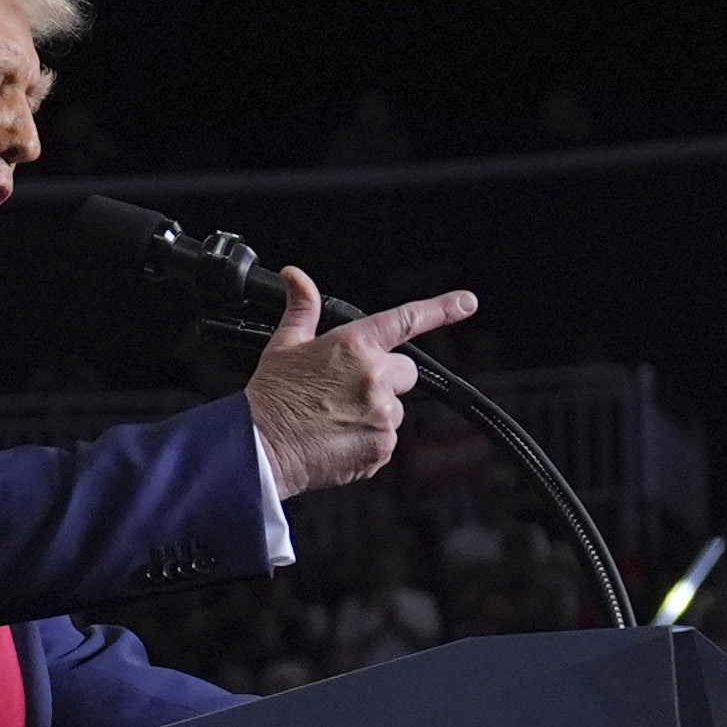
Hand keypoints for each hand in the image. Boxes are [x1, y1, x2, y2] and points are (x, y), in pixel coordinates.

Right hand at [242, 266, 475, 495]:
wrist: (260, 449)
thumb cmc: (271, 397)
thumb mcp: (284, 345)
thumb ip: (302, 308)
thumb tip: (297, 277)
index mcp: (354, 345)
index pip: (406, 319)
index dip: (442, 309)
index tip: (467, 302)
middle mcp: (374, 376)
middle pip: (405, 373)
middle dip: (386, 380)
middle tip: (348, 392)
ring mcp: (381, 413)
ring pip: (394, 409)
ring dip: (374, 413)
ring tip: (336, 419)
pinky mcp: (382, 446)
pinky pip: (386, 440)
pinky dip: (368, 441)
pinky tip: (338, 439)